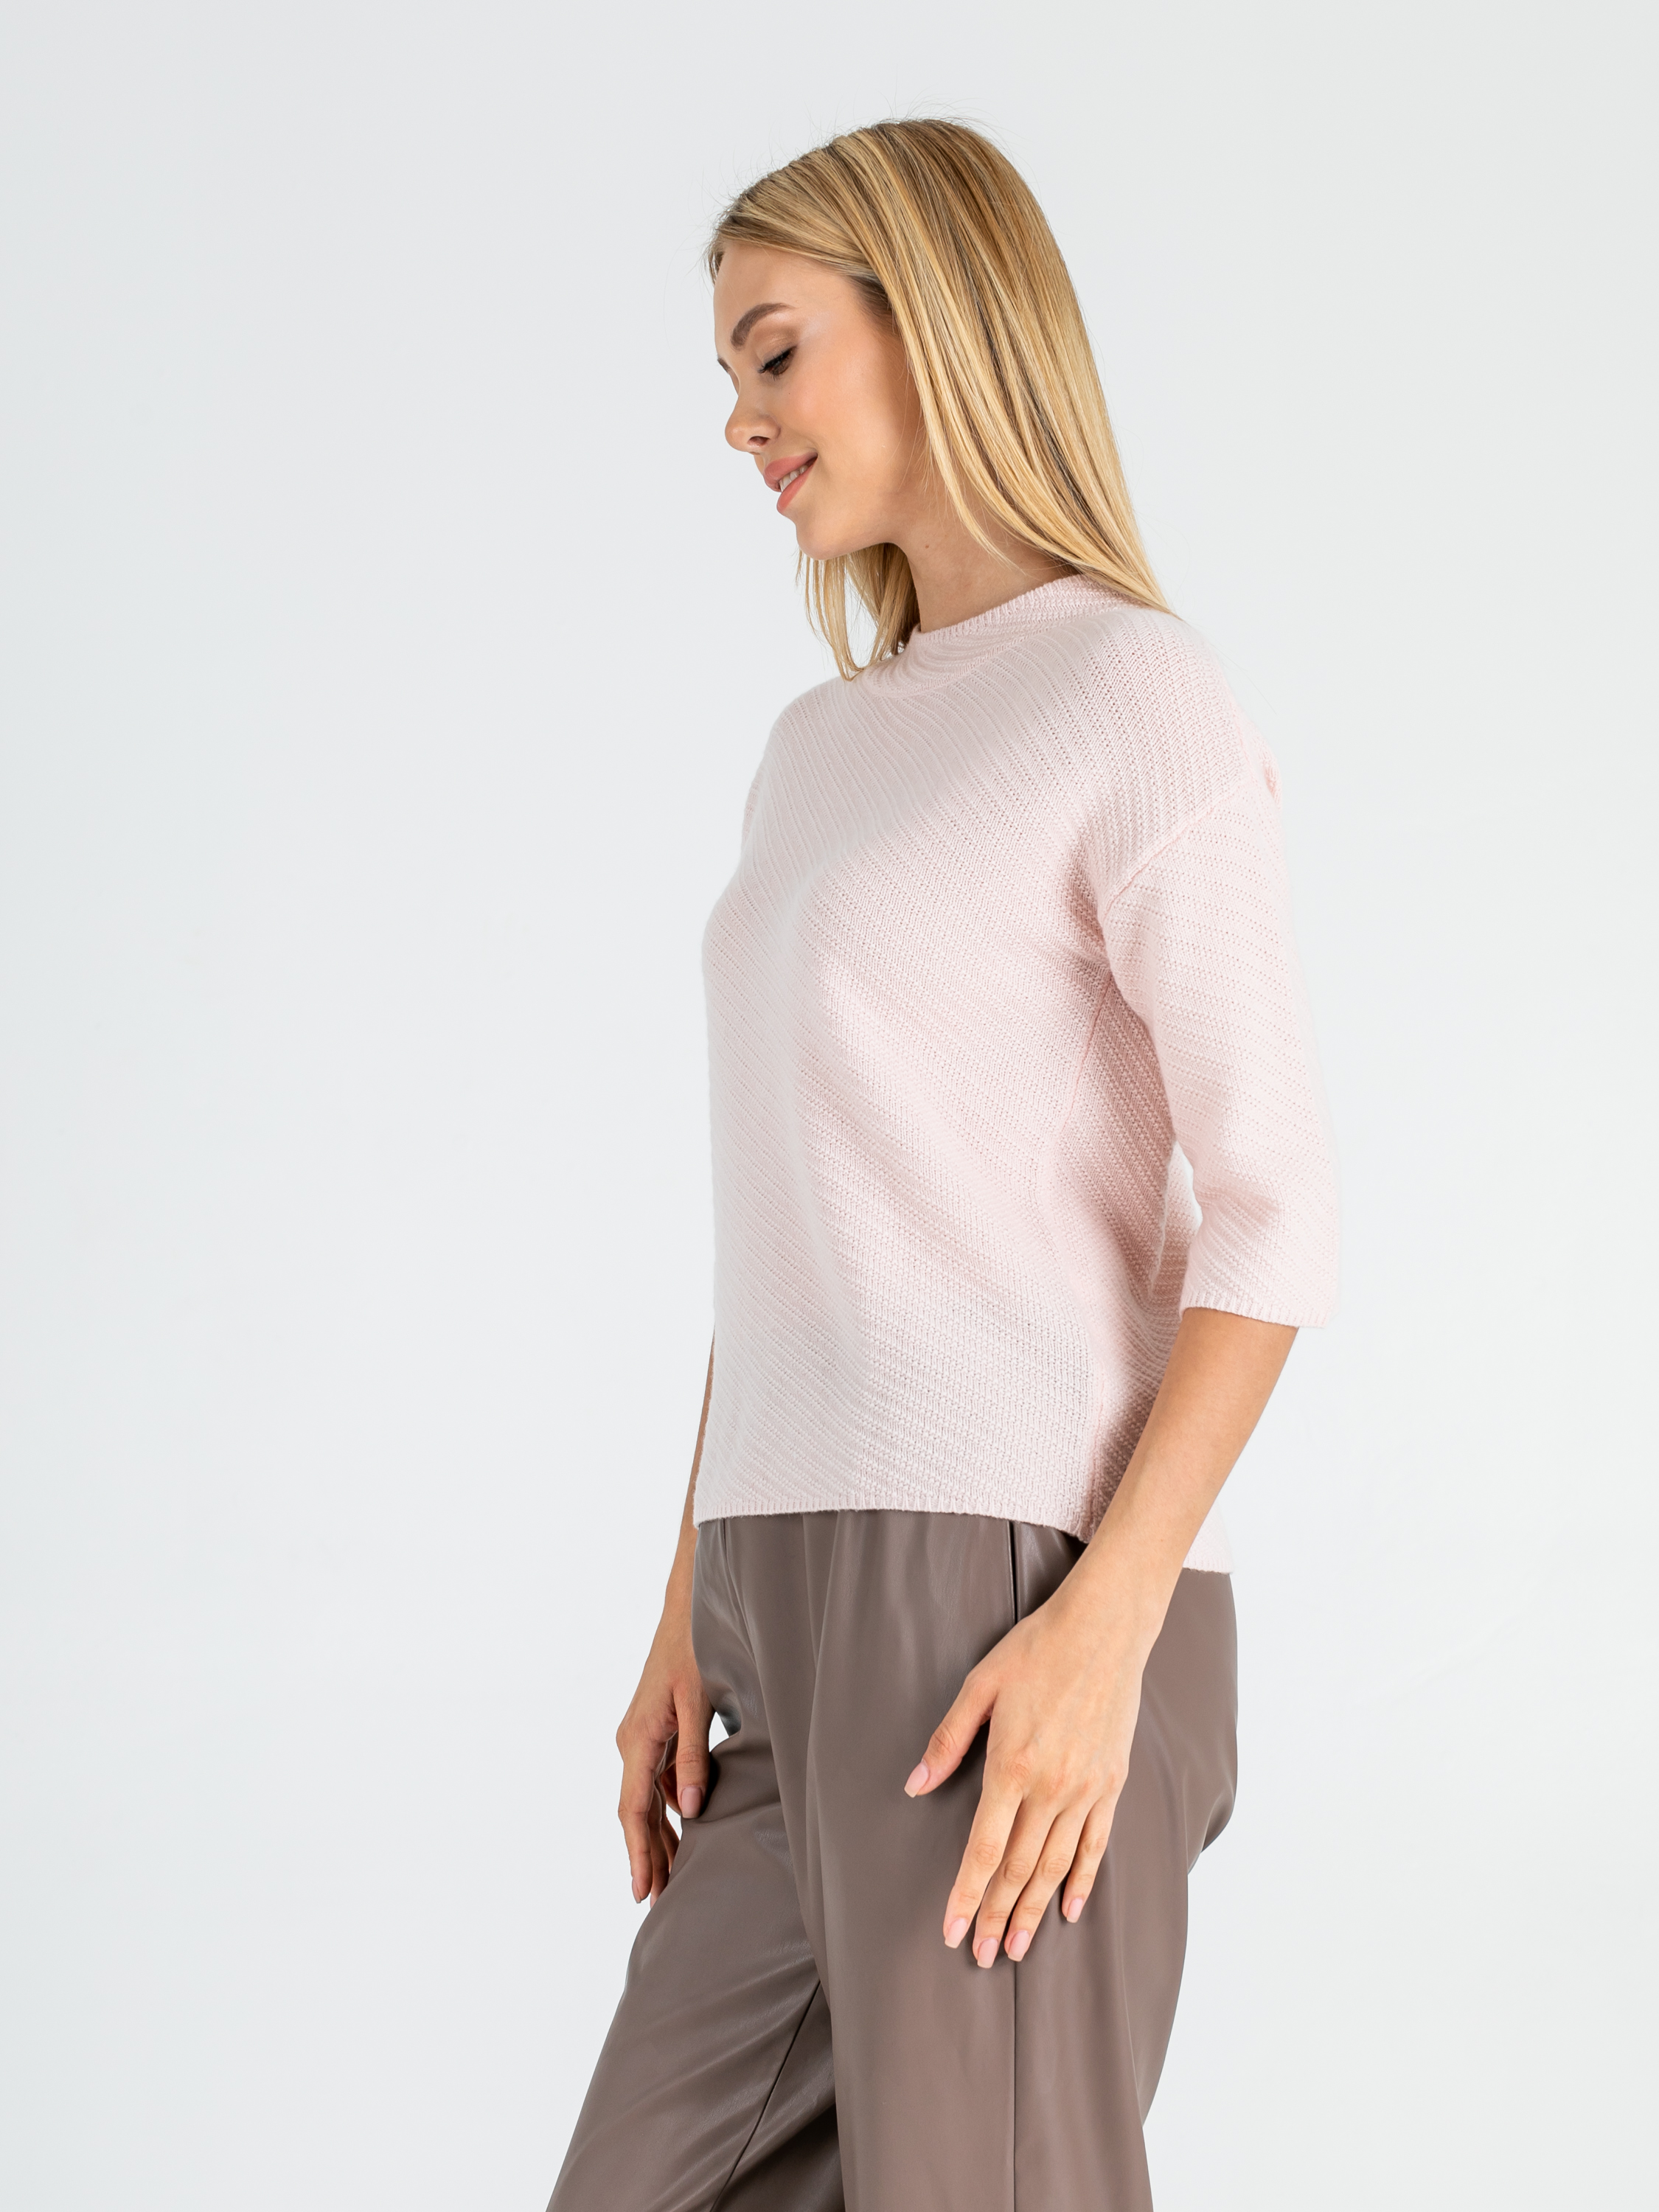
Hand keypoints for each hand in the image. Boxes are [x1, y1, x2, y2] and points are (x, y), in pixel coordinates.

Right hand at [615, 1574, 713, 1904]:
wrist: (688, 1611)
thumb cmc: (695, 1652)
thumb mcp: (699, 1704)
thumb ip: (695, 1759)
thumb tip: (692, 1811)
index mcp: (638, 1739)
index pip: (633, 1810)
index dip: (640, 1854)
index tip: (644, 1892)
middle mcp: (631, 1743)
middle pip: (637, 1812)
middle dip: (649, 1856)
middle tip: (660, 1903)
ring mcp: (641, 1738)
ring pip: (646, 1799)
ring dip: (659, 1837)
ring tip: (674, 1879)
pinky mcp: (654, 1732)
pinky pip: (656, 1781)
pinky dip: (668, 1810)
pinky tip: (685, 1831)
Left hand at [904, 1560, 1155, 1965]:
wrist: (1104, 1628)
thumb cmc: (1036, 1650)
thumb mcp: (979, 1686)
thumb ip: (947, 1741)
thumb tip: (915, 1785)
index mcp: (1011, 1766)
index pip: (983, 1849)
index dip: (965, 1895)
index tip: (952, 1932)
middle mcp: (1052, 1787)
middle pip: (1018, 1868)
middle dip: (995, 1915)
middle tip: (982, 1955)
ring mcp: (1086, 1788)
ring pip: (1055, 1866)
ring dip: (1033, 1911)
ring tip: (1017, 1947)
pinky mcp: (1111, 1783)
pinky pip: (1095, 1844)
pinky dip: (1081, 1881)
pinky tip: (1068, 1910)